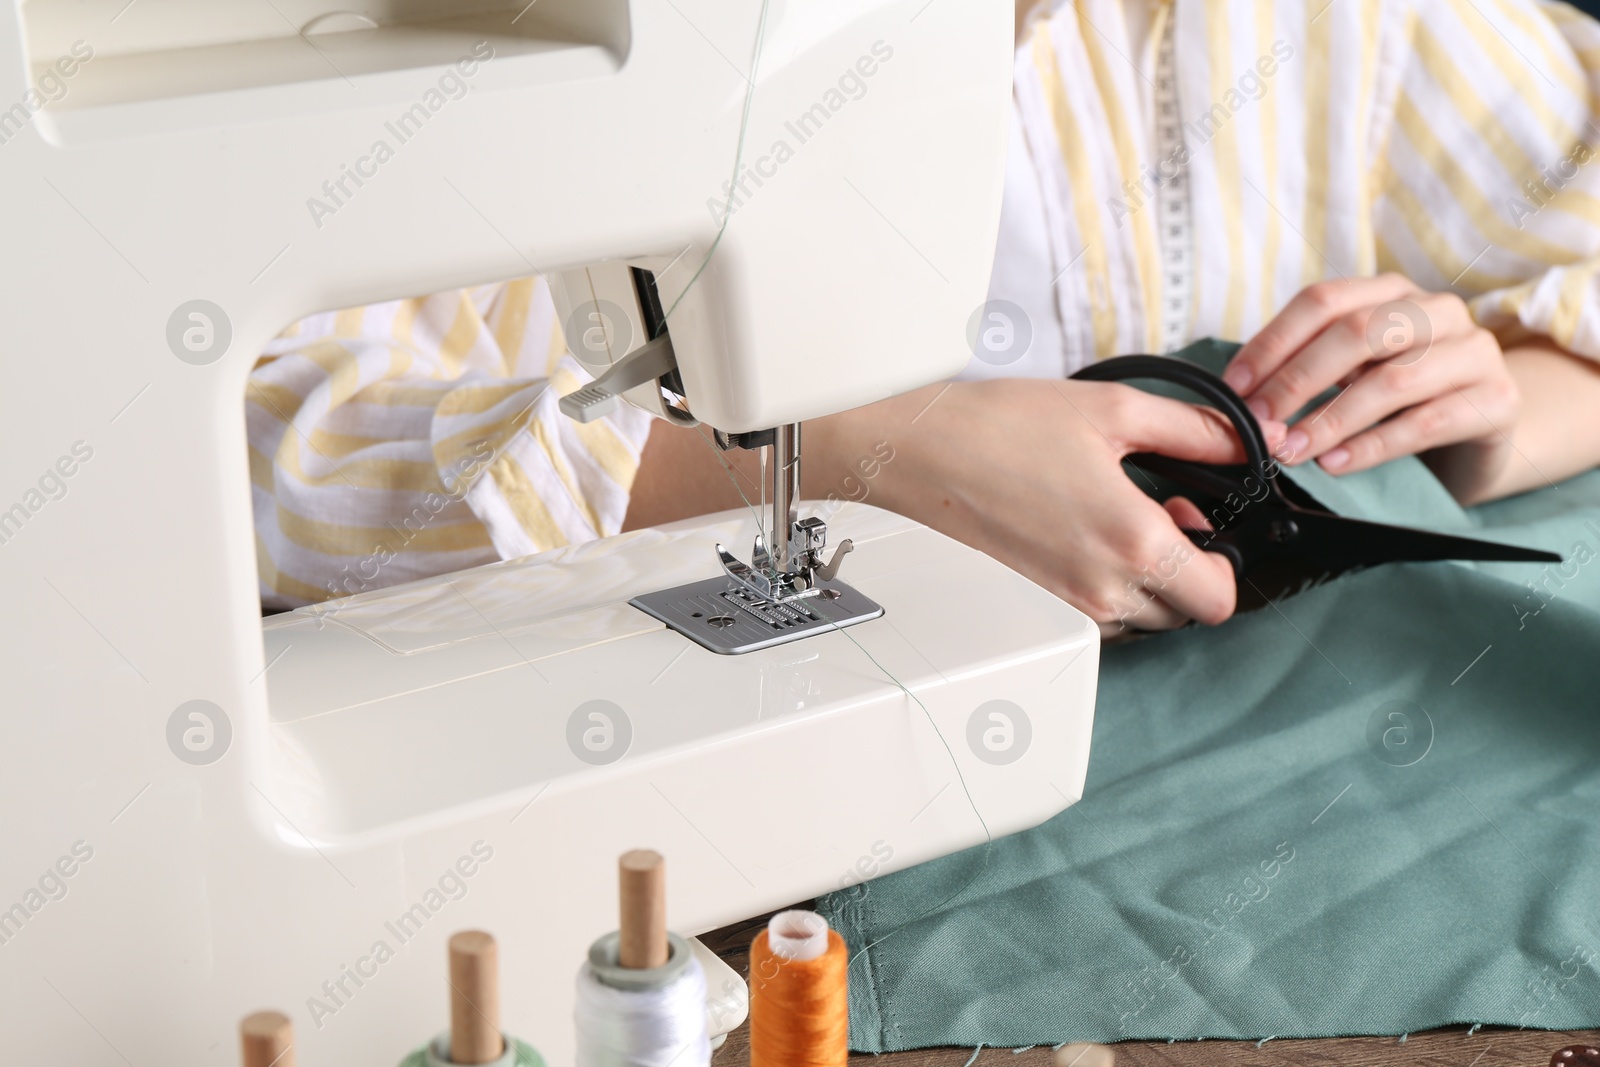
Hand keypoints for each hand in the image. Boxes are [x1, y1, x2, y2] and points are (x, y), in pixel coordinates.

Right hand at [813, 378, 1286, 634]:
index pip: (1220, 600)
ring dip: (1148, 581)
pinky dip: (1107, 586)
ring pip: (1142, 620)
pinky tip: (1085, 533)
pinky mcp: (1039, 606)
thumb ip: (1197, 430)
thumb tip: (1248, 440)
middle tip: (1168, 513)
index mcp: (1134, 541)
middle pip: (1185, 616)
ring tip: (1121, 519)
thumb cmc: (999, 429)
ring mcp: (1067, 605)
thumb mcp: (1114, 410)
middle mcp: (1103, 588)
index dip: (1229, 565)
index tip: (1209, 528)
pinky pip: (1099, 615)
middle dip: (1190, 571)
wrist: (920, 452)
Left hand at [1222, 274, 1519, 502]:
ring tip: (1290, 450)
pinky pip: (1425, 423)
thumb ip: (1308, 371)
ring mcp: (1472, 351)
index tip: (1235, 386)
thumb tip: (1240, 395)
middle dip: (1296, 381)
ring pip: (1390, 381)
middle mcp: (1436, 310)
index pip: (1322, 301)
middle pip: (1355, 333)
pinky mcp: (1497, 399)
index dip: (1272, 342)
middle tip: (1259, 423)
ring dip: (1330, 420)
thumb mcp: (1352, 373)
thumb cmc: (1400, 401)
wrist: (1480, 434)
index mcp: (1390, 292)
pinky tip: (1336, 464)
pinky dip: (1373, 446)